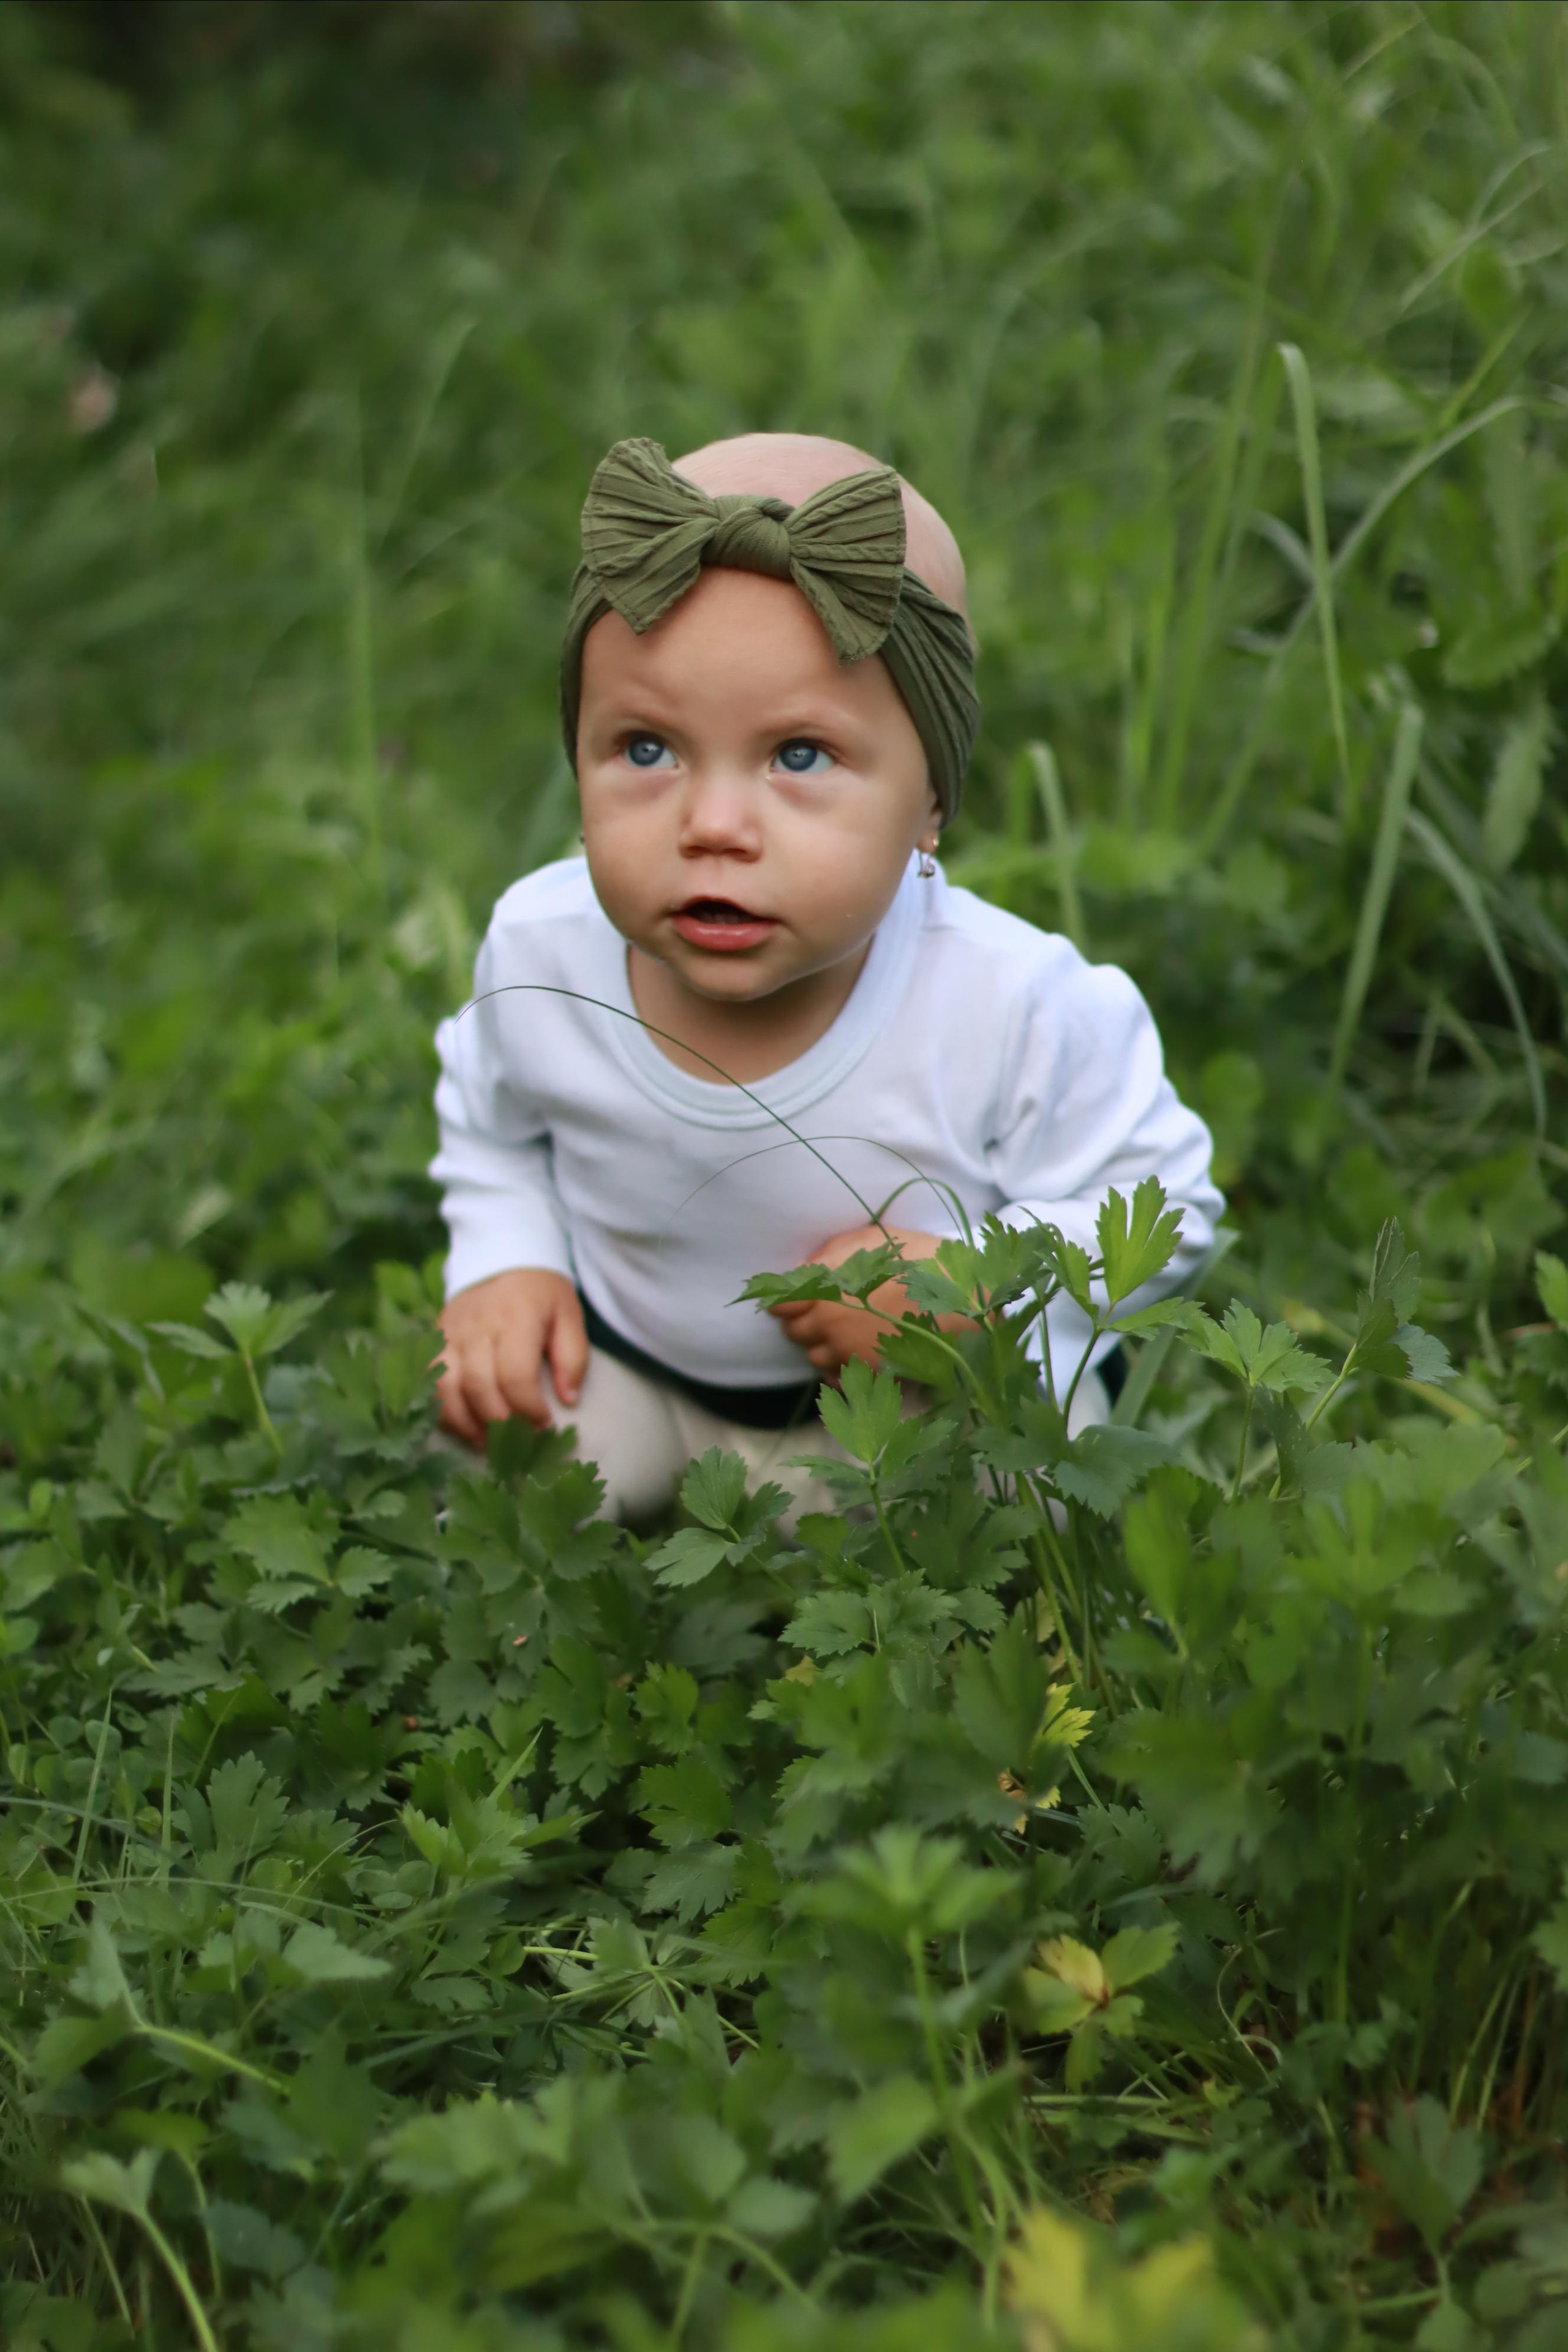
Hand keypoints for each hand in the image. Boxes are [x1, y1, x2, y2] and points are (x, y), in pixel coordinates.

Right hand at [435, 1268, 587, 1445]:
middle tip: (516, 1437)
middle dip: (499, 1421)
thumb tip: (568, 1400)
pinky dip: (441, 1407)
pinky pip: (429, 1379)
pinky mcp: (436, 1337)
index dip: (529, 1408)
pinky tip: (460, 1423)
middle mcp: (478, 1327)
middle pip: (480, 1387)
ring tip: (485, 1440)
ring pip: (447, 1387)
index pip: (515, 1376)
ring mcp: (451, 1332)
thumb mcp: (569, 1315)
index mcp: (516, 1319)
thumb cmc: (541, 1292)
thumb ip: (572, 1358)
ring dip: (465, 1421)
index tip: (543, 1423)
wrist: (500, 1254)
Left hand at [767, 1223, 951, 1378]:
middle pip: (794, 1333)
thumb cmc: (917, 1257)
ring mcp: (852, 1354)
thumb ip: (828, 1256)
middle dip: (801, 1321)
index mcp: (826, 1291)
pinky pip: (840, 1380)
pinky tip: (853, 1353)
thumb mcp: (869, 1240)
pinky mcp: (873, 1374)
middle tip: (820, 1309)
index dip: (783, 1299)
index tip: (791, 1296)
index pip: (780, 1305)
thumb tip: (801, 1272)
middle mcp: (831, 1327)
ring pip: (814, 1358)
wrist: (965, 1295)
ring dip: (820, 1345)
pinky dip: (839, 1369)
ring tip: (840, 1331)